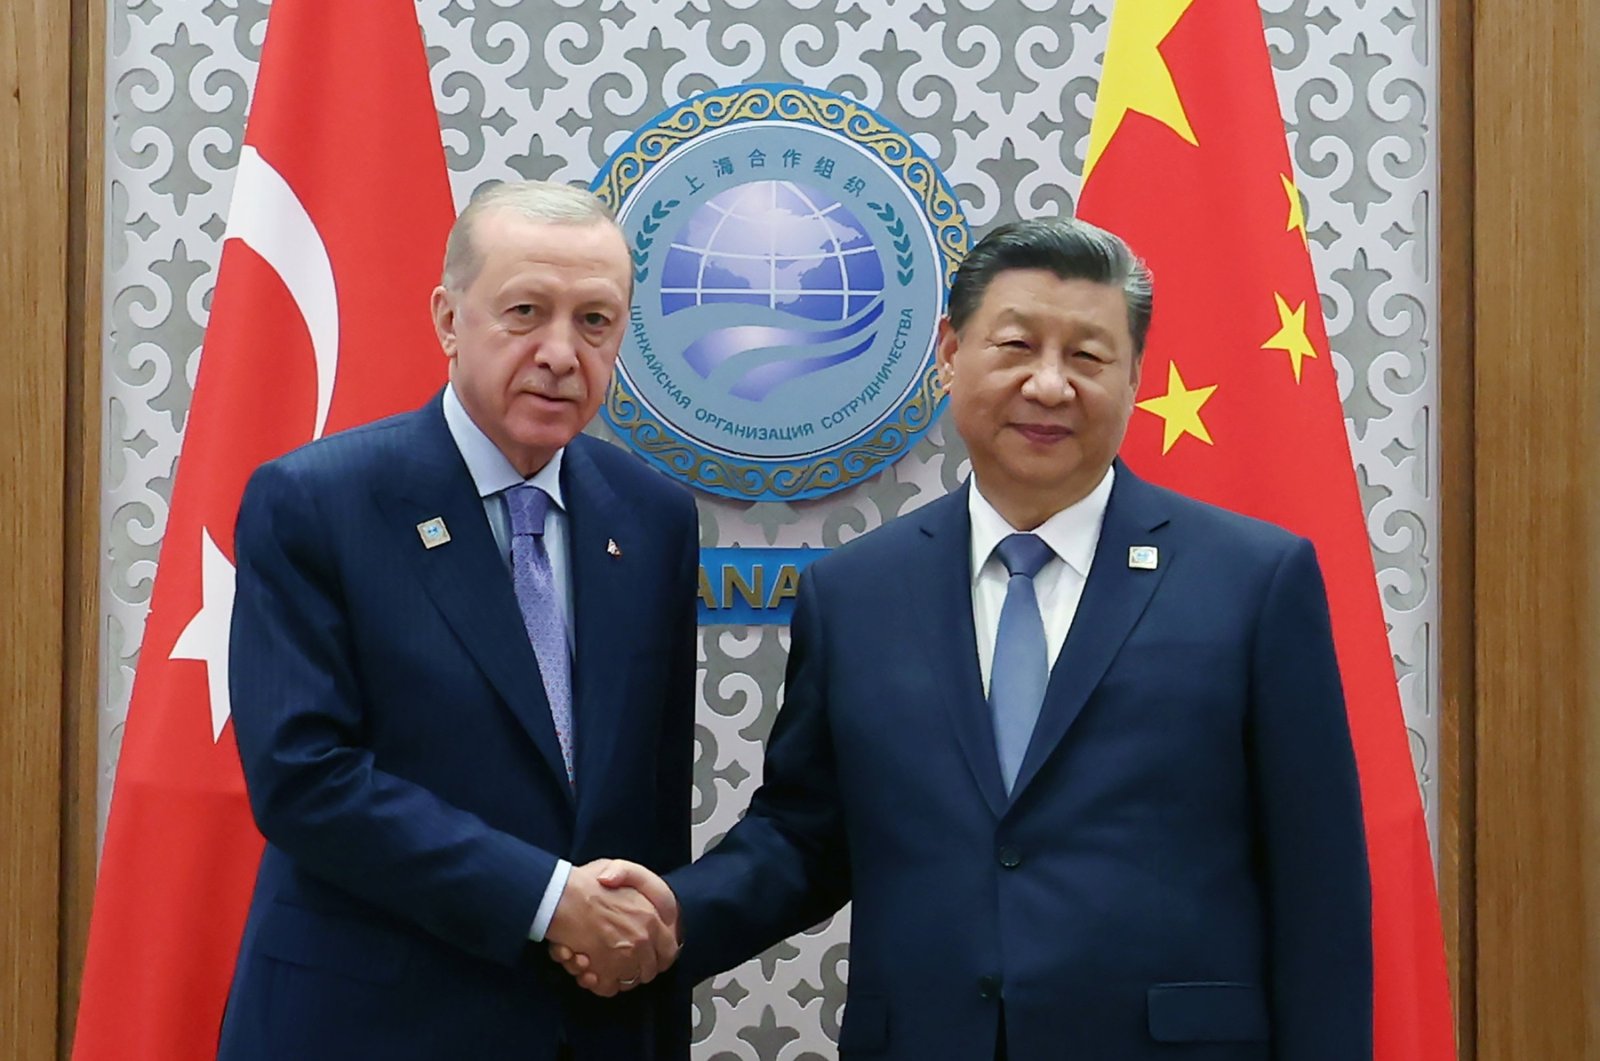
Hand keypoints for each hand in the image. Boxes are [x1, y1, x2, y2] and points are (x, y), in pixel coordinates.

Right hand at [547, 860, 678, 994]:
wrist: (559, 896)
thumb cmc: (585, 882)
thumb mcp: (619, 868)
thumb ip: (636, 883)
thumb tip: (641, 903)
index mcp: (651, 918)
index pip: (669, 951)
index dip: (658, 956)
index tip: (647, 956)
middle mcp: (641, 941)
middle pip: (649, 970)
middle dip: (636, 968)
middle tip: (618, 960)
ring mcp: (624, 959)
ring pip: (628, 981)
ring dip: (615, 975)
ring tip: (598, 963)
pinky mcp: (603, 972)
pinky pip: (607, 988)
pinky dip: (598, 984)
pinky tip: (588, 970)